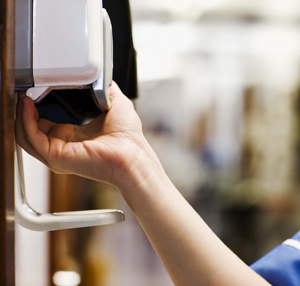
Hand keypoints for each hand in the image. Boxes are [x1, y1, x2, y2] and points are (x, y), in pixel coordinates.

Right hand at [16, 82, 148, 186]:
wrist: (132, 153)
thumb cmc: (128, 137)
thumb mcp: (114, 103)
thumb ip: (103, 90)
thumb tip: (100, 77)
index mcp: (73, 136)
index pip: (45, 124)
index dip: (36, 109)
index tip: (33, 91)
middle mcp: (63, 146)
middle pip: (32, 130)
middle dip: (23, 110)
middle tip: (22, 91)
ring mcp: (58, 153)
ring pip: (27, 135)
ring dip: (21, 114)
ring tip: (22, 95)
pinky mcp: (56, 156)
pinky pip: (32, 137)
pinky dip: (26, 120)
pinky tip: (27, 104)